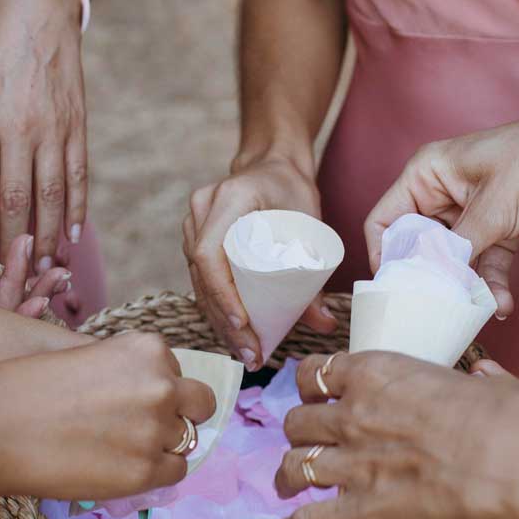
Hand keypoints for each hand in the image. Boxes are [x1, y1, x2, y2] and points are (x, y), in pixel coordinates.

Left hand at [0, 0, 86, 273]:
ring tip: (44, 266)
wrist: (40, 9)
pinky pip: (78, 174)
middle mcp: (19, 130)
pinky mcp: (78, 125)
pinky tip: (73, 231)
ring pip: (51, 194)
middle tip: (12, 277)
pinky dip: (78, 205)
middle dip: (13, 244)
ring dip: (47, 235)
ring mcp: (53, 129)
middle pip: (17, 201)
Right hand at [0, 333, 216, 501]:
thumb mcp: (84, 358)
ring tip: (125, 449)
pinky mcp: (144, 470)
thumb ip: (123, 370)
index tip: (131, 399)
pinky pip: (175, 471)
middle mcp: (161, 385)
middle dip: (180, 412)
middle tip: (148, 426)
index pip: (175, 368)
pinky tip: (126, 468)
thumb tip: (150, 392)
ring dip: (164, 443)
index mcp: (146, 348)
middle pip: (198, 401)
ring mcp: (156, 429)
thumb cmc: (25, 387)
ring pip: (188, 439)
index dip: (155, 385)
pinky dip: (157, 471)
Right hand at [183, 154, 337, 366]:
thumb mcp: (310, 223)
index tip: (242, 323)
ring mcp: (194, 223)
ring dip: (219, 320)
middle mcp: (202, 209)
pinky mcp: (195, 238)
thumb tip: (324, 324)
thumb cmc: (293, 189)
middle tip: (251, 354)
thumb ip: (314, 274)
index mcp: (229, 198)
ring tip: (245, 352)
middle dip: (225, 320)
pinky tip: (234, 334)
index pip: (210, 253)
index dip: (222, 293)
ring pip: (199, 282)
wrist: (272, 165)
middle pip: (203, 275)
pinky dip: (217, 307)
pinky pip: (202, 278)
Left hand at [266, 352, 518, 518]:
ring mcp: (351, 465)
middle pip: (299, 421)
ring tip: (288, 485)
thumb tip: (487, 375)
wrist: (511, 461)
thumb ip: (475, 381)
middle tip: (311, 443)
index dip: (310, 386)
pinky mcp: (359, 513)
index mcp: (376, 374)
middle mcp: (353, 414)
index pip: (317, 372)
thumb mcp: (482, 383)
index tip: (316, 396)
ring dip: (287, 477)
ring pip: (294, 467)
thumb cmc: (508, 419)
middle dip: (300, 433)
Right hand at [364, 111, 518, 318]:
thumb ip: (455, 251)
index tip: (396, 289)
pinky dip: (490, 286)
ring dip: (464, 288)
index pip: (386, 220)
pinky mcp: (501, 232)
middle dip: (428, 278)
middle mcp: (444, 194)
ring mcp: (473, 215)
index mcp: (428, 173)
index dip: (385, 256)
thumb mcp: (493, 208)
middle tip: (435, 308)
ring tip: (474, 310)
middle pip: (418, 247)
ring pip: (452, 263)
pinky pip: (484, 267)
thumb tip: (430, 285)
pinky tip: (501, 305)